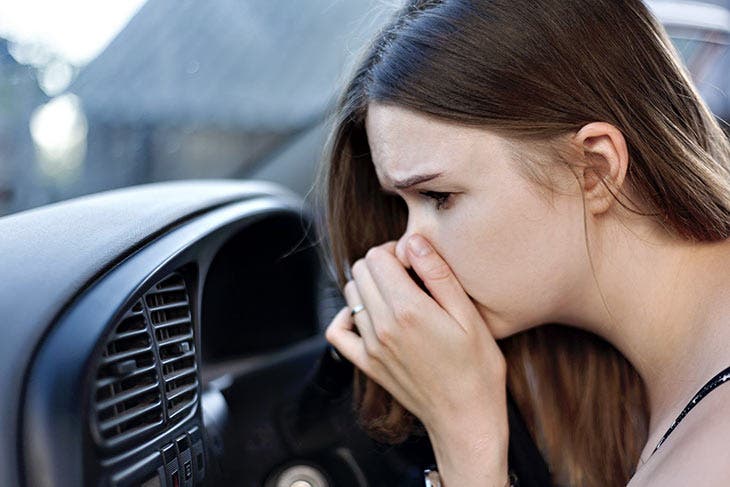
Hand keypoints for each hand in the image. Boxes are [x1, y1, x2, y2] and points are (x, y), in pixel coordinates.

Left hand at [325, 234, 509, 484]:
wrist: (466, 418)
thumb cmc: (477, 368)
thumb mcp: (469, 316)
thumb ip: (438, 275)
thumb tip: (413, 242)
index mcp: (408, 309)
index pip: (377, 257)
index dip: (395, 250)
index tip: (414, 261)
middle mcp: (382, 325)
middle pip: (360, 270)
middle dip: (381, 264)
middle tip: (408, 276)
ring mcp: (370, 346)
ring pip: (350, 294)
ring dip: (369, 286)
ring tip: (397, 295)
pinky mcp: (367, 364)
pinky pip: (337, 331)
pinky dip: (348, 316)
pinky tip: (370, 315)